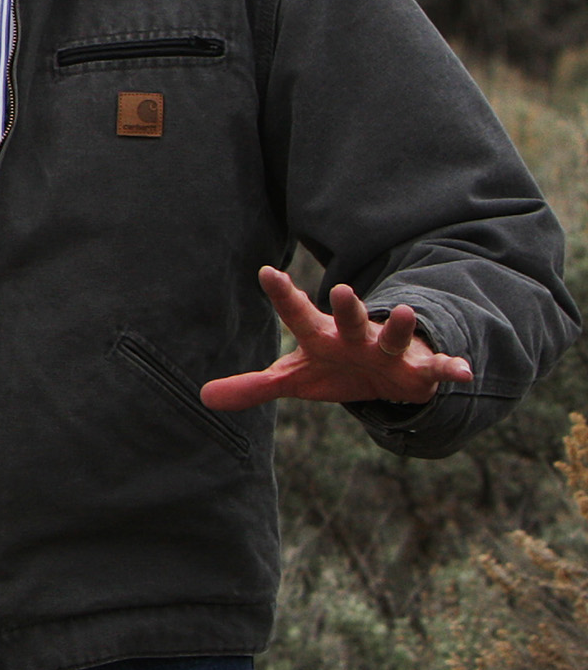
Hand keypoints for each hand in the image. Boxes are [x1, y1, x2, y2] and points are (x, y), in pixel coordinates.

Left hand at [200, 265, 472, 412]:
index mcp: (321, 336)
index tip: (265, 271)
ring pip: (393, 337)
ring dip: (397, 326)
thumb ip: (253, 386)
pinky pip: (436, 368)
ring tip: (402, 310)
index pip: (297, 314)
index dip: (283, 295)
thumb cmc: (335, 369)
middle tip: (341, 288)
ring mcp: (389, 350)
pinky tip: (464, 371)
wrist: (385, 376)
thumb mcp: (293, 379)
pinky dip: (449, 369)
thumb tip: (204, 397)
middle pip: (348, 320)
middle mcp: (355, 336)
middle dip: (347, 307)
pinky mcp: (419, 370)